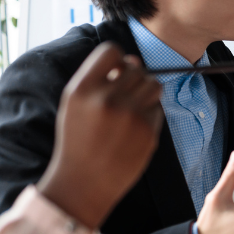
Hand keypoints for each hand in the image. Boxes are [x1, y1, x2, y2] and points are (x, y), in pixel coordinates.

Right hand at [37, 43, 162, 229]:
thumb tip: (133, 61)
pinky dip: (149, 114)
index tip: (116, 71)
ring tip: (131, 107)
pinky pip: (158, 108)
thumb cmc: (79, 140)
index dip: (117, 59)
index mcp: (82, 89)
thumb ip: (100, 79)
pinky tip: (133, 128)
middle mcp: (107, 99)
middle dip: (133, 78)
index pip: (111, 51)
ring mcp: (130, 116)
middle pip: (137, 69)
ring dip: (146, 91)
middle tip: (123, 96)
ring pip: (154, 85)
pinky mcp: (148, 132)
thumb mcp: (75, 105)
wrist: (84, 182)